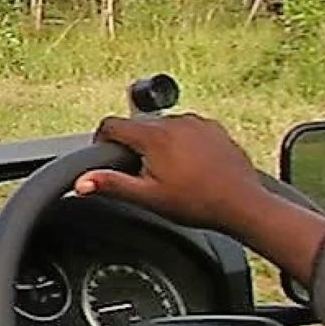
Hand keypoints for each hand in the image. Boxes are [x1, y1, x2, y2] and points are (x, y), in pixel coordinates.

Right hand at [73, 114, 265, 234]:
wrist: (242, 204)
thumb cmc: (197, 203)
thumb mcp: (148, 198)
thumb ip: (112, 185)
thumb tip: (81, 182)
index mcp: (154, 136)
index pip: (111, 124)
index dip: (102, 140)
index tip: (106, 156)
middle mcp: (175, 121)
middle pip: (137, 126)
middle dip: (133, 146)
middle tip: (143, 175)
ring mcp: (196, 122)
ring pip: (162, 127)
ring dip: (158, 143)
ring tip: (170, 173)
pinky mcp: (213, 128)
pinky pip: (185, 129)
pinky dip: (181, 142)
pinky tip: (189, 167)